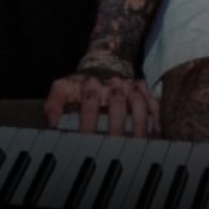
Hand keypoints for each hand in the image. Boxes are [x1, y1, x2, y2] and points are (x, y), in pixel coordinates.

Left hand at [43, 63, 158, 137]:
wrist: (104, 61)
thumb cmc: (82, 83)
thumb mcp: (63, 87)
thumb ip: (54, 102)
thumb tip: (52, 123)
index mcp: (91, 84)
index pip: (89, 102)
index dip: (88, 122)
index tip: (86, 141)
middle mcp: (112, 84)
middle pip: (117, 103)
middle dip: (116, 126)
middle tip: (114, 147)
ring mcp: (130, 86)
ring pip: (138, 102)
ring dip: (138, 123)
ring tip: (137, 142)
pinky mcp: (143, 90)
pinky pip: (154, 101)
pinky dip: (156, 116)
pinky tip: (156, 131)